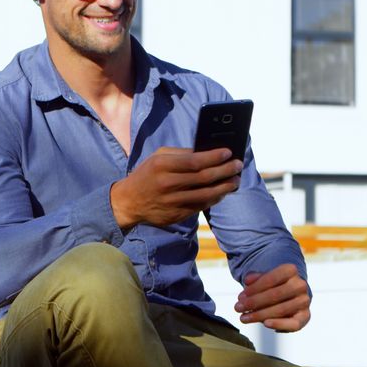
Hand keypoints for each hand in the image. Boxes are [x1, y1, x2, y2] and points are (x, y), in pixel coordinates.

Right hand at [110, 147, 241, 228]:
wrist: (128, 202)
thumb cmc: (146, 175)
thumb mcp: (157, 158)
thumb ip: (180, 154)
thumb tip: (207, 152)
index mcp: (161, 165)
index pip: (194, 161)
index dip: (214, 157)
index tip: (229, 153)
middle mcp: (166, 183)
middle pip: (203, 177)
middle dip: (225, 170)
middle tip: (238, 166)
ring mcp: (171, 201)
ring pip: (205, 194)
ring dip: (224, 187)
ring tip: (235, 180)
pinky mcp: (176, 215)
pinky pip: (200, 206)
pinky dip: (214, 199)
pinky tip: (222, 192)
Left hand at [233, 264, 310, 331]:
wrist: (289, 294)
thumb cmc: (272, 285)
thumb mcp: (263, 278)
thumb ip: (256, 278)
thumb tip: (247, 280)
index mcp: (290, 270)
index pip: (270, 279)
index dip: (254, 289)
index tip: (240, 297)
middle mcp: (300, 285)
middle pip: (274, 295)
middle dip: (254, 303)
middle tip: (238, 308)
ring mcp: (304, 301)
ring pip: (281, 309)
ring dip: (260, 314)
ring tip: (244, 317)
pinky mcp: (305, 316)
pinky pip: (294, 323)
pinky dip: (280, 324)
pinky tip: (265, 323)